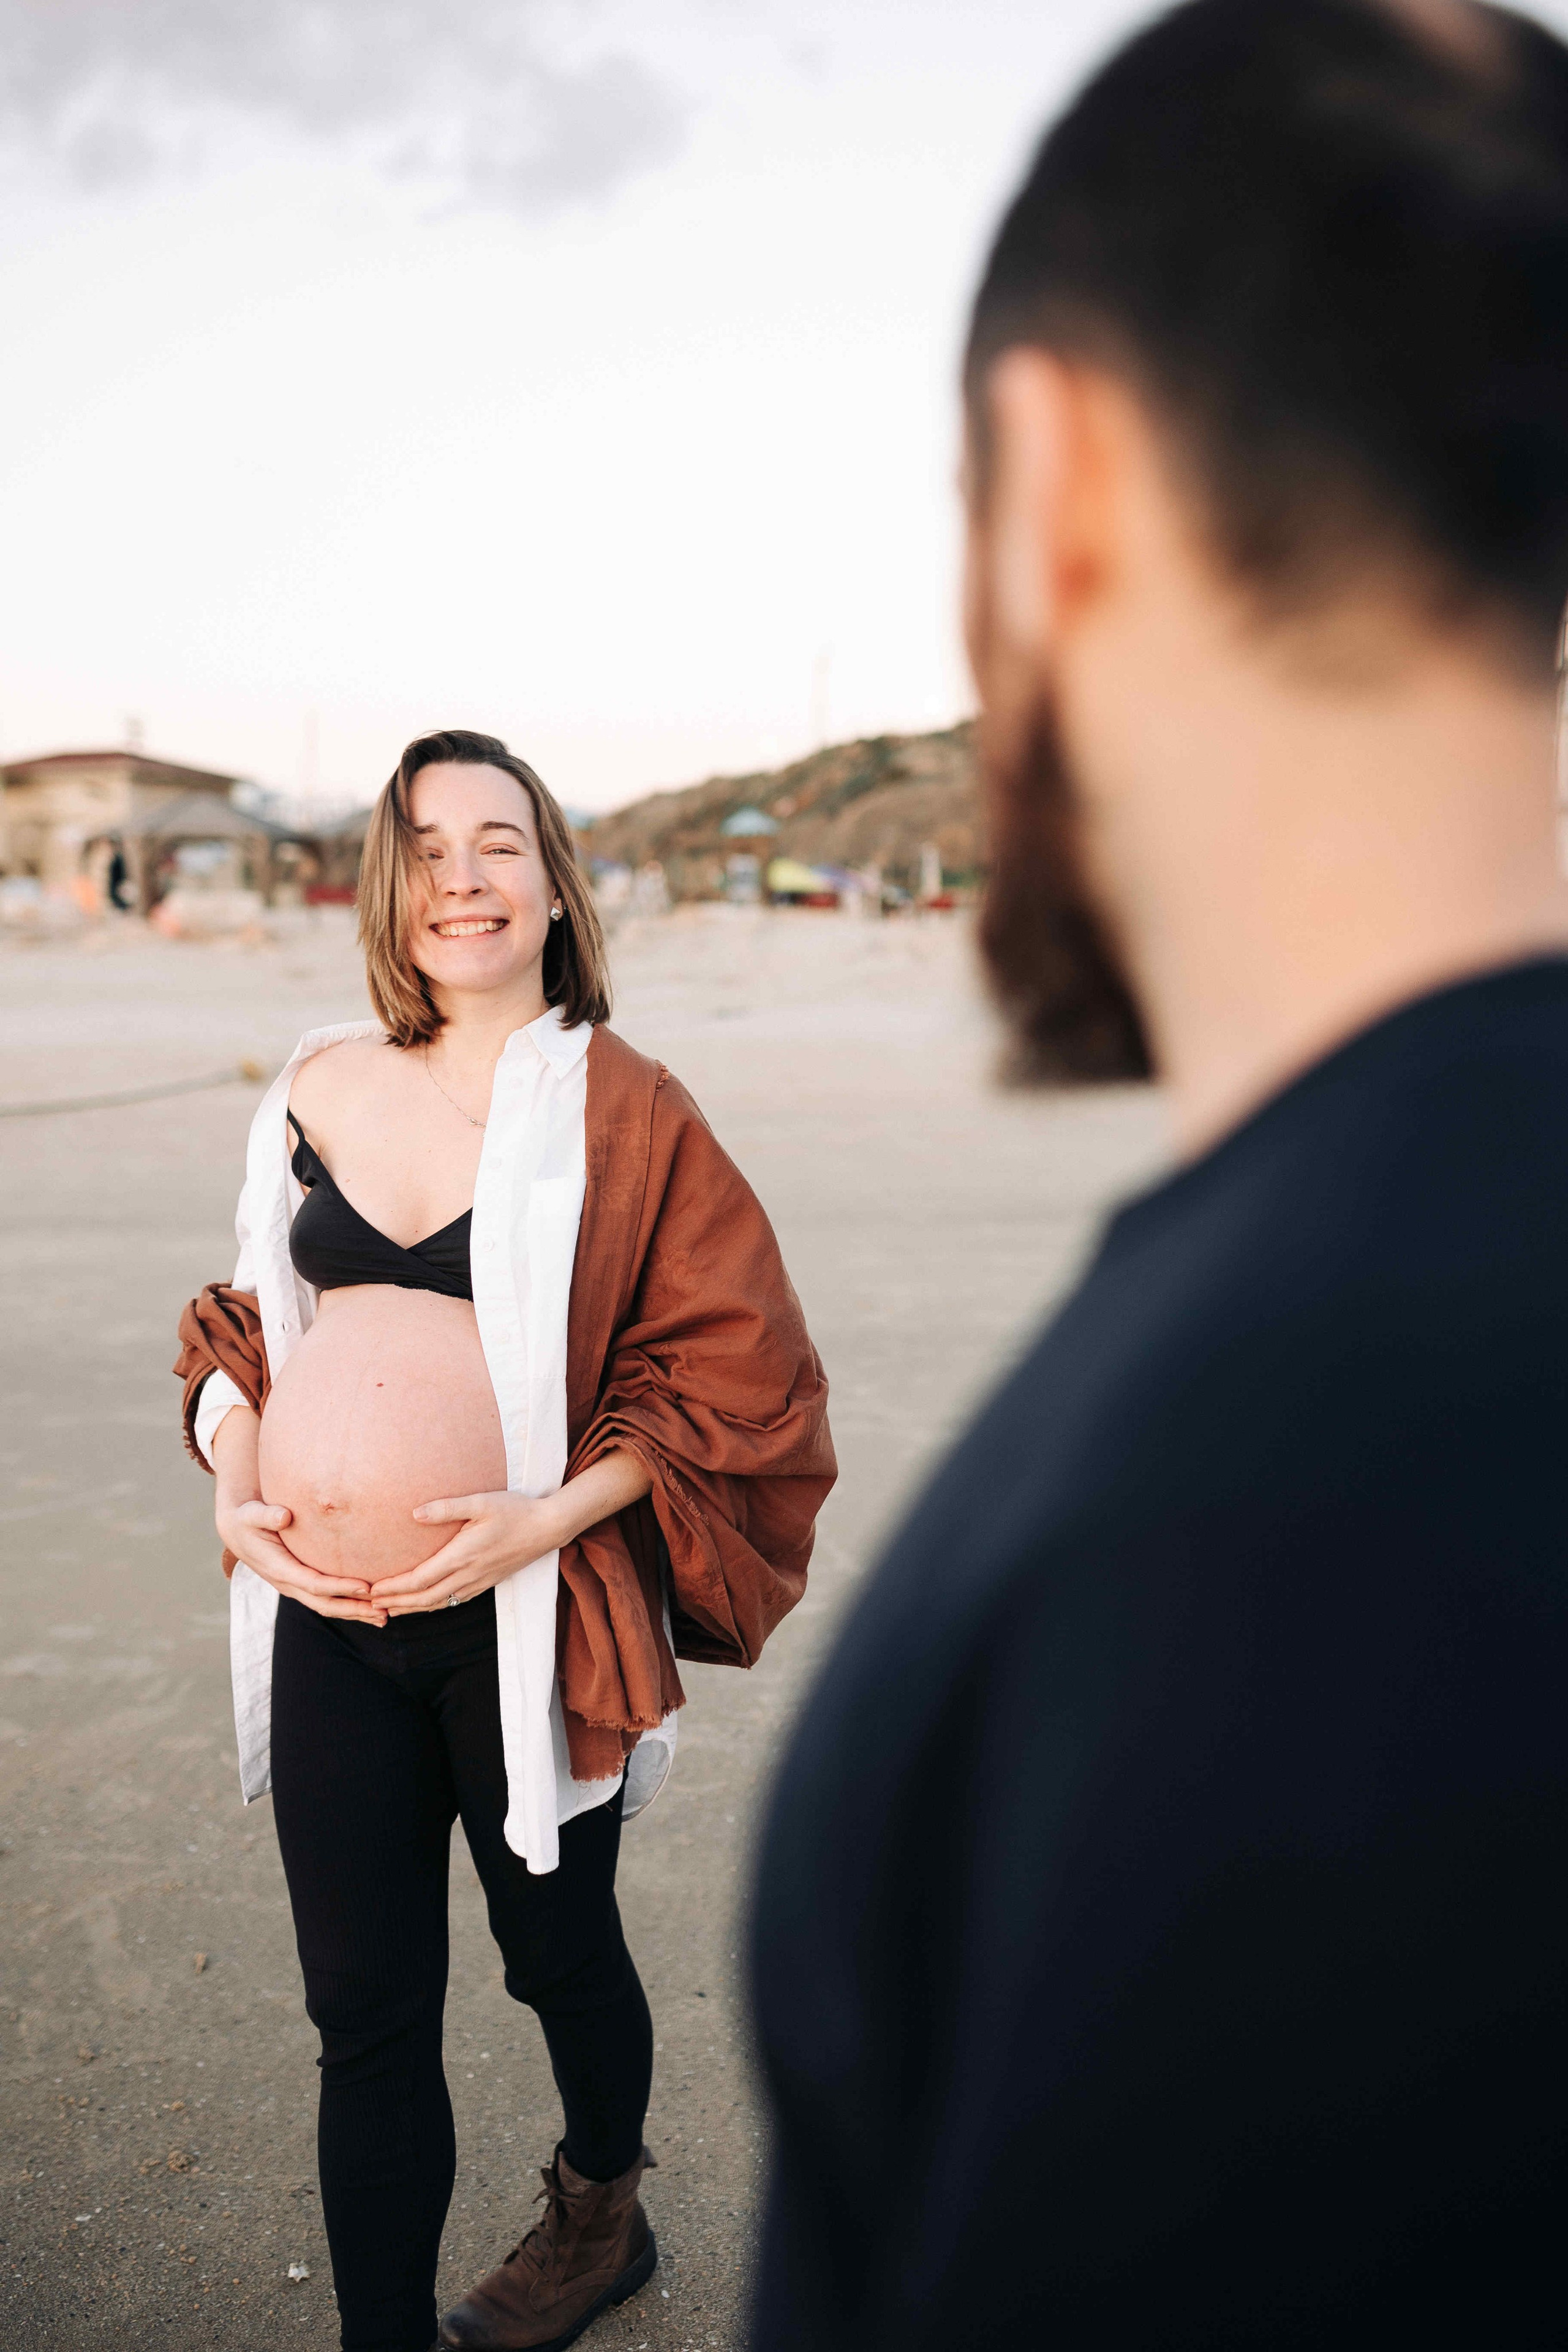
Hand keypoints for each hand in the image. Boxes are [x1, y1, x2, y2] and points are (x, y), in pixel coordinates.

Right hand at [216, 1494, 388, 1625]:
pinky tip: (369, 1606)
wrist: (237, 1530)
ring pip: (327, 1607)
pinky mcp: (300, 1584)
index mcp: (279, 1568)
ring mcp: (294, 1587)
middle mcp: (287, 1583)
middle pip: (324, 1604)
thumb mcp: (251, 1514)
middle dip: (354, 1609)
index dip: (340, 1587)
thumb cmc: (247, 1519)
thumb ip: (266, 1515)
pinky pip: (326, 1600)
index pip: (314, 1583)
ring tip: (383, 1617)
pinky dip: (348, 1605)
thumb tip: (284, 1516)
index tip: (367, 1587)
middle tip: (383, 1612)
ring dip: (355, 1613)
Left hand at [368, 1489, 563, 1614]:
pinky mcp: (486, 1583)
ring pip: (438, 1604)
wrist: (547, 1528)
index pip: (419, 1580)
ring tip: (389, 1609)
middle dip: (396, 1603)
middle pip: (424, 1599)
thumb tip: (414, 1514)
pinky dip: (432, 1606)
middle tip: (370, 1605)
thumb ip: (446, 1507)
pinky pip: (453, 1601)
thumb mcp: (481, 1502)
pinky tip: (424, 1603)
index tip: (372, 1590)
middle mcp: (467, 1575)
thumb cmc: (514, 1511)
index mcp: (461, 1556)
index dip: (393, 1588)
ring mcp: (478, 1582)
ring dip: (412, 1608)